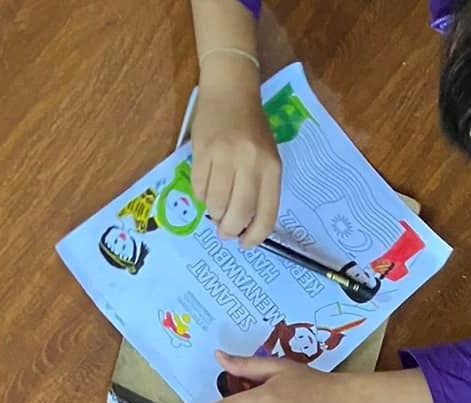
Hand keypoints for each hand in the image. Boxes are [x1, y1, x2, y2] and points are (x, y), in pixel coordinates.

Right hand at [191, 61, 281, 246]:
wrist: (230, 90)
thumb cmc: (252, 129)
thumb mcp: (267, 158)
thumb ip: (260, 189)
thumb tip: (243, 224)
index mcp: (271, 169)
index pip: (266, 215)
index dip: (254, 237)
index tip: (245, 244)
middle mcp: (249, 163)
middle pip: (238, 213)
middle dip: (229, 230)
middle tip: (224, 232)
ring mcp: (224, 156)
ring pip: (215, 203)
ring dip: (213, 213)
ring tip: (214, 208)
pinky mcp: (202, 150)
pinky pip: (199, 186)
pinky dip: (200, 195)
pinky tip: (205, 189)